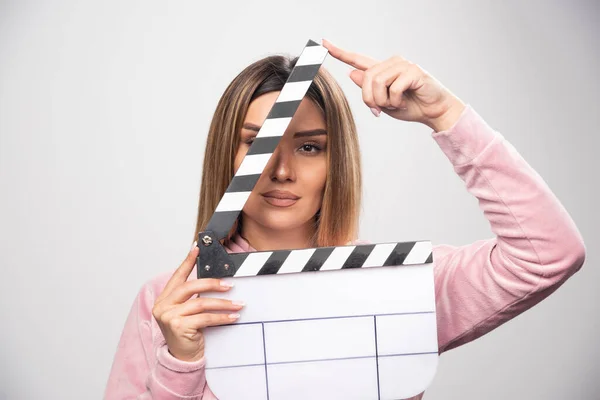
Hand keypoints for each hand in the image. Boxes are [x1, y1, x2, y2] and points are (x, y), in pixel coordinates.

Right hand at [152, 242, 244, 361]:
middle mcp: (163, 306)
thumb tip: (213, 282)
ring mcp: (169, 316)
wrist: (181, 359)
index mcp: (164, 299)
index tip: (197, 249)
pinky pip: (206, 318)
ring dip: (223, 303)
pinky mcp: (179, 327)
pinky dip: (222, 317)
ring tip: (238, 304)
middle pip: (190, 287)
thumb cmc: (186, 334)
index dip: (187, 262)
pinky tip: (233, 317)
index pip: (177, 277)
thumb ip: (191, 298)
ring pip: (201, 303)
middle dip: (212, 284)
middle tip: (230, 285)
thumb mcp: (185, 313)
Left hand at [322, 39, 465, 131]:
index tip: (324, 43)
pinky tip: (405, 102)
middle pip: (366, 78)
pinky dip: (396, 101)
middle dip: (369, 99)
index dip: (340, 53)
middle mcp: (391, 63)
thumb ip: (368, 89)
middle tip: (380, 110)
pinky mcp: (413, 71)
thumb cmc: (410, 106)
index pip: (357, 59)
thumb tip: (351, 73)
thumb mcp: (383, 102)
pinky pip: (393, 88)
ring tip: (396, 104)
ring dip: (383, 101)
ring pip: (377, 82)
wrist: (433, 112)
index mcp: (382, 70)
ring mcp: (402, 65)